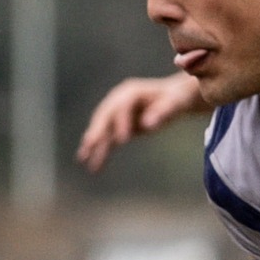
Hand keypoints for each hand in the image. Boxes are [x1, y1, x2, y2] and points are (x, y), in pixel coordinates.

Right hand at [76, 73, 204, 171]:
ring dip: (93, 144)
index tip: (123, 140)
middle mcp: (118, 101)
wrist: (174, 98)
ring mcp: (116, 114)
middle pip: (104, 117)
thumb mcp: (175, 103)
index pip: (122, 107)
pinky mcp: (118, 126)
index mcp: (130, 92)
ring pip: (103, 130)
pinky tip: (94, 166)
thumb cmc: (176, 99)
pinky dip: (101, 152)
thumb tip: (148, 124)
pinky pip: (108, 140)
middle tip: (89, 144)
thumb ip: (163, 112)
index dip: (121, 122)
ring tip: (82, 158)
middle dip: (97, 131)